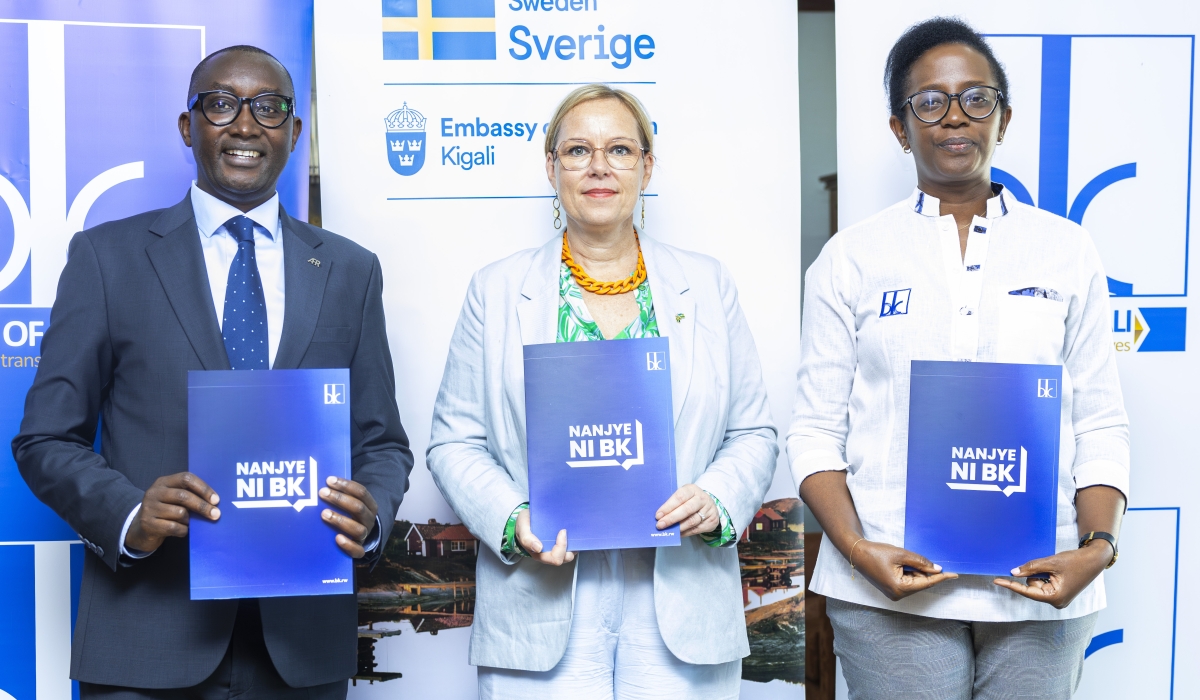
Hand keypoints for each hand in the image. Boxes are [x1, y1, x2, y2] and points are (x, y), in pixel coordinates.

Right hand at [125, 472, 219, 552]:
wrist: (141, 528)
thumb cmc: (165, 511)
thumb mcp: (173, 498)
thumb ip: (189, 495)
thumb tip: (214, 502)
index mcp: (163, 482)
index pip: (186, 478)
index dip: (203, 488)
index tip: (216, 500)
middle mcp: (154, 492)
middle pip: (184, 496)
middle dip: (203, 506)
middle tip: (216, 514)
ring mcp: (149, 508)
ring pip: (180, 513)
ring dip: (191, 520)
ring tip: (190, 522)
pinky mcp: (148, 524)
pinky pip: (174, 527)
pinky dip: (184, 530)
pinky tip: (184, 530)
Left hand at [319, 476, 378, 557]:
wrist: (357, 536)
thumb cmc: (348, 514)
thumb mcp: (349, 503)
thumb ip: (341, 494)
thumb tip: (323, 482)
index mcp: (370, 506)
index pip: (361, 492)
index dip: (346, 485)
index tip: (329, 480)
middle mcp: (369, 520)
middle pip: (358, 508)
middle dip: (339, 499)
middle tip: (323, 493)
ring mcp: (365, 535)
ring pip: (358, 529)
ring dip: (340, 520)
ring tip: (324, 514)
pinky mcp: (359, 549)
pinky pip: (358, 551)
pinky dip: (348, 545)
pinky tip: (337, 538)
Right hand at [515, 507, 574, 565]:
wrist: (526, 519)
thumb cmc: (524, 525)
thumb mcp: (522, 529)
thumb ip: (527, 539)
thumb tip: (538, 548)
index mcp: (539, 555)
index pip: (555, 558)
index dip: (561, 547)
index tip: (561, 531)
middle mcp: (548, 555)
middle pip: (564, 558)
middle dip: (569, 546)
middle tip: (565, 530)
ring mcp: (555, 550)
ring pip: (569, 554)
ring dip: (573, 544)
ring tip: (571, 532)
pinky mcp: (560, 545)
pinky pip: (571, 548)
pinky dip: (574, 541)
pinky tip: (572, 532)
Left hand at [655, 484, 718, 536]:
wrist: (709, 505)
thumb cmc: (690, 500)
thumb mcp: (684, 496)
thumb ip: (673, 503)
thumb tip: (659, 515)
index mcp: (692, 489)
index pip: (680, 497)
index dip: (668, 506)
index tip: (658, 515)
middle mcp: (702, 498)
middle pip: (687, 509)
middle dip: (672, 518)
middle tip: (660, 525)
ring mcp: (709, 510)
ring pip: (692, 521)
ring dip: (678, 527)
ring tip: (668, 531)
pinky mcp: (712, 521)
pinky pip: (696, 529)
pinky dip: (685, 533)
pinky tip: (677, 534)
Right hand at [850, 540, 957, 600]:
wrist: (857, 553)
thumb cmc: (876, 552)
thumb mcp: (901, 554)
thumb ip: (921, 562)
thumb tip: (937, 569)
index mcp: (900, 588)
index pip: (926, 583)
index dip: (941, 578)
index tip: (954, 575)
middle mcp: (897, 595)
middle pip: (920, 583)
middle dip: (924, 571)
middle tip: (915, 557)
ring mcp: (893, 593)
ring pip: (914, 582)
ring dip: (916, 571)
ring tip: (902, 559)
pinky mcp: (891, 589)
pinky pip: (907, 582)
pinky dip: (910, 573)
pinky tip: (902, 563)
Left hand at [993, 540, 1111, 608]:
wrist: (1094, 559)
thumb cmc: (1076, 561)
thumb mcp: (1051, 562)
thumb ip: (1031, 568)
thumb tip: (1014, 572)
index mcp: (1055, 598)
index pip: (1027, 591)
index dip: (1011, 585)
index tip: (996, 580)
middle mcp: (1056, 601)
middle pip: (1032, 587)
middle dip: (1035, 574)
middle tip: (1049, 566)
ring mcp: (1058, 597)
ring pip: (1037, 583)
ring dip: (1041, 573)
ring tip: (1055, 567)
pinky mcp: (1059, 592)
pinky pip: (1043, 582)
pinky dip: (1044, 574)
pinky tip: (1055, 569)